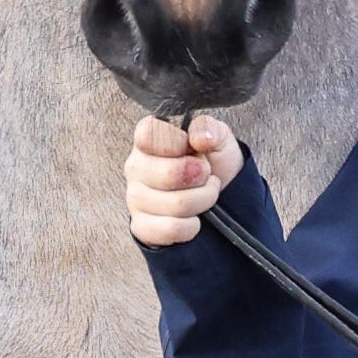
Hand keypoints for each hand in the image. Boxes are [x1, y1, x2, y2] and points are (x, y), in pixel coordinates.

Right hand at [126, 108, 244, 247]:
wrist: (221, 197)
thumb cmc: (213, 163)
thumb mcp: (218, 138)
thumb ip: (209, 128)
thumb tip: (200, 137)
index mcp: (148, 139)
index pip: (150, 134)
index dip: (177, 143)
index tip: (193, 148)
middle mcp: (136, 167)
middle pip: (168, 174)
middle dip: (201, 177)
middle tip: (206, 174)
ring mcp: (135, 198)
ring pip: (175, 205)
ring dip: (202, 201)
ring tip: (205, 194)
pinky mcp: (141, 226)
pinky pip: (170, 229)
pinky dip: (192, 226)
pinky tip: (193, 217)